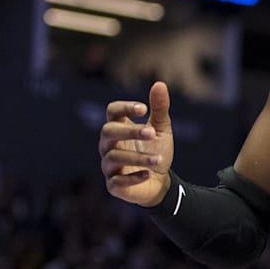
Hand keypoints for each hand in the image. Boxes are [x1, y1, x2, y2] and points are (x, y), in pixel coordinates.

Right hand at [99, 81, 174, 206]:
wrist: (161, 181)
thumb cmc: (156, 150)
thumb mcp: (161, 129)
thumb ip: (159, 108)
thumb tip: (159, 84)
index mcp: (119, 128)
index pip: (112, 112)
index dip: (125, 107)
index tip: (143, 109)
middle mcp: (109, 145)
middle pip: (108, 132)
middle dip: (130, 131)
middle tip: (151, 133)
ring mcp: (109, 165)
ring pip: (114, 156)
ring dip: (138, 157)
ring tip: (158, 159)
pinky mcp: (114, 184)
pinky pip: (117, 181)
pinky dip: (133, 177)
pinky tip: (148, 174)